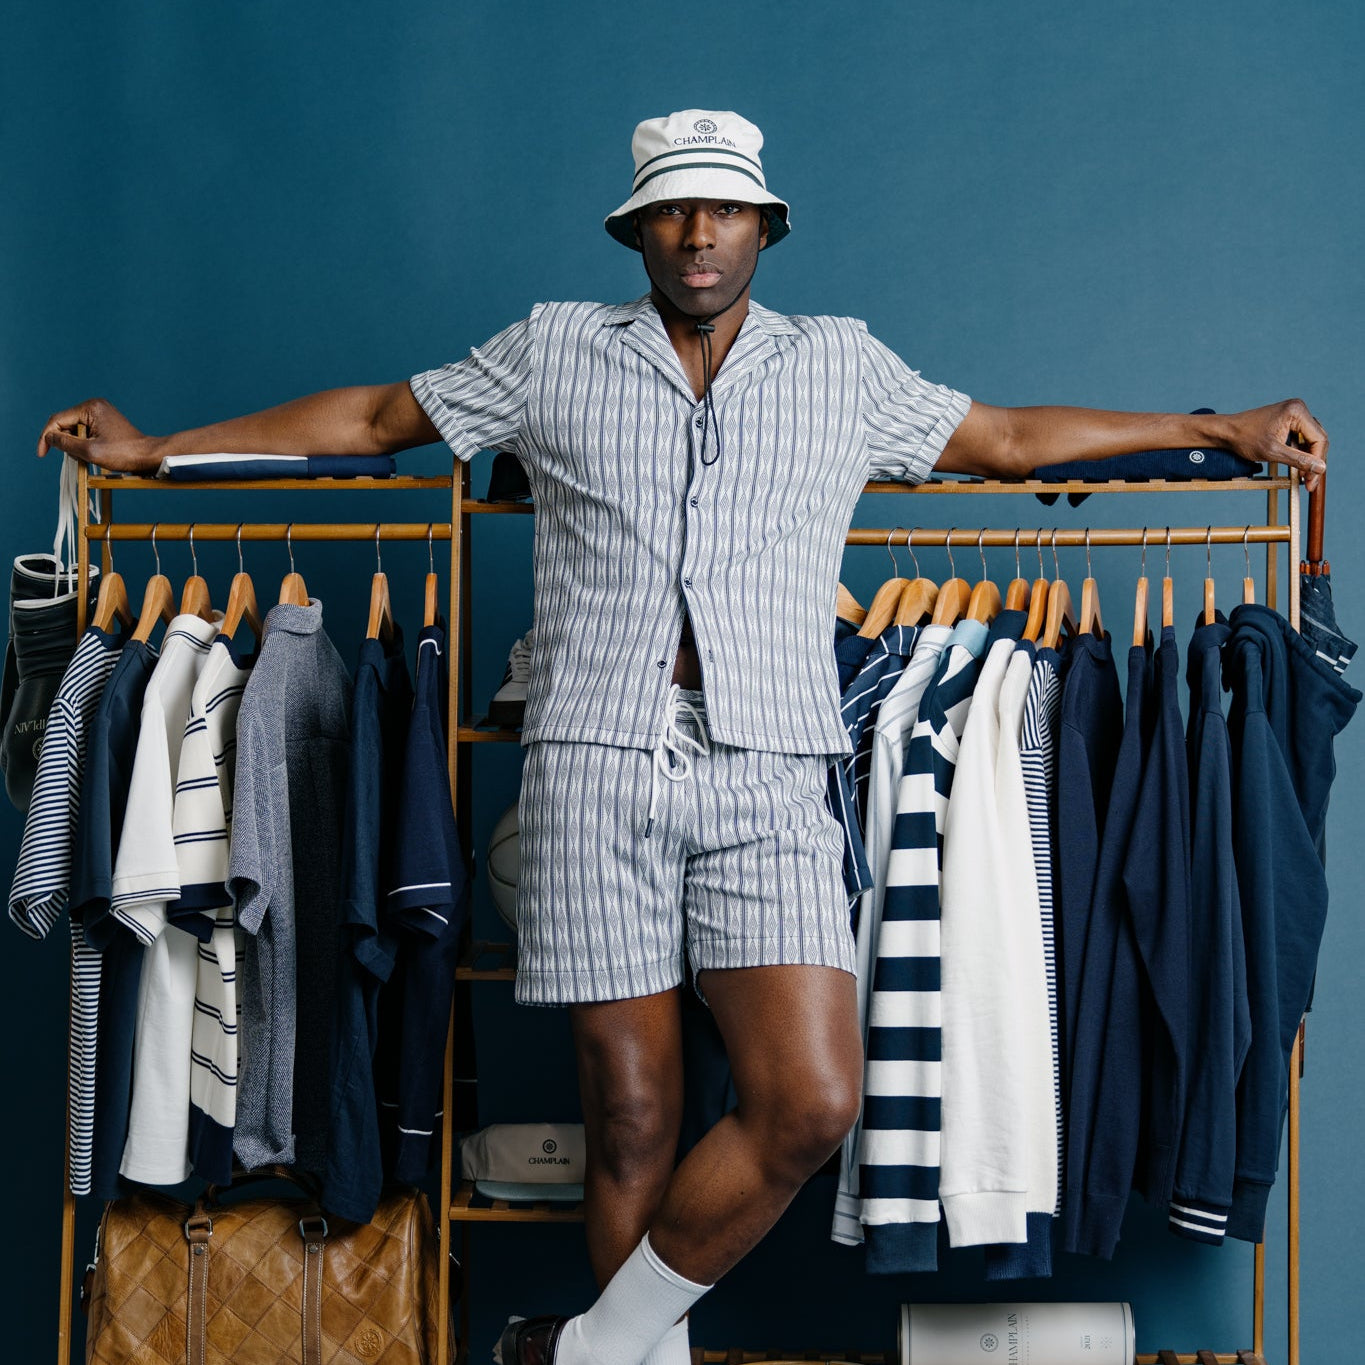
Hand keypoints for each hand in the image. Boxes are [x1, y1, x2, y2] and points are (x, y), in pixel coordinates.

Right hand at [37, 398, 161, 472]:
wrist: (150, 456)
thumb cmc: (125, 453)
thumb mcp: (90, 451)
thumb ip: (65, 443)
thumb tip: (49, 437)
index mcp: (90, 407)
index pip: (58, 420)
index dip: (47, 437)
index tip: (42, 454)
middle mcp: (94, 406)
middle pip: (66, 424)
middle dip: (65, 442)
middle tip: (76, 458)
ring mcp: (100, 414)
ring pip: (75, 430)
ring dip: (75, 445)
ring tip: (88, 457)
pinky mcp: (105, 423)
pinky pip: (85, 433)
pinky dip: (84, 445)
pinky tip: (92, 454)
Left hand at [1222, 399, 1327, 491]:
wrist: (1226, 432)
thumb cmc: (1244, 439)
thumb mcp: (1273, 452)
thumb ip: (1299, 460)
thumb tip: (1321, 468)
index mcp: (1297, 411)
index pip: (1319, 439)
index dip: (1318, 461)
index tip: (1312, 480)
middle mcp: (1299, 408)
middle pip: (1317, 439)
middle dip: (1314, 462)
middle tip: (1309, 483)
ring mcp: (1294, 414)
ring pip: (1310, 440)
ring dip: (1308, 459)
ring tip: (1304, 477)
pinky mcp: (1289, 420)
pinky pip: (1301, 438)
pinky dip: (1300, 452)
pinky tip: (1297, 466)